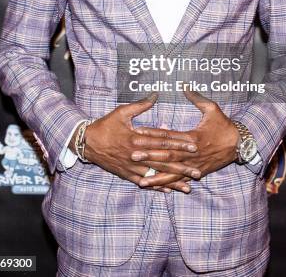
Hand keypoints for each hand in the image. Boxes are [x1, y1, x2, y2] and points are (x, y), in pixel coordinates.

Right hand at [81, 93, 198, 192]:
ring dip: (172, 181)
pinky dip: (156, 186)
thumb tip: (156, 94)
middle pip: (163, 161)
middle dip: (182, 166)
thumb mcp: (122, 111)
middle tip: (198, 170)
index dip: (179, 143)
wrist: (86, 143)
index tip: (194, 145)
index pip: (162, 141)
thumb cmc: (105, 125)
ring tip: (188, 186)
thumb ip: (141, 104)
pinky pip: (144, 182)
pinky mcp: (127, 174)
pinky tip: (168, 190)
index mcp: (137, 138)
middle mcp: (136, 154)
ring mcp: (132, 166)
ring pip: (156, 174)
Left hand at [131, 89, 239, 188]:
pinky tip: (158, 187)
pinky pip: (179, 179)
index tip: (137, 132)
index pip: (168, 135)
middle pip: (166, 155)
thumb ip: (196, 97)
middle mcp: (191, 154)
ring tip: (140, 180)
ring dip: (156, 176)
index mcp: (192, 137)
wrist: (240, 145)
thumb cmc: (224, 125)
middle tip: (133, 155)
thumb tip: (184, 84)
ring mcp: (194, 165)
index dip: (152, 133)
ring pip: (172, 172)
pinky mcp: (196, 172)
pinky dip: (168, 184)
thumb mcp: (212, 108)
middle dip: (149, 156)